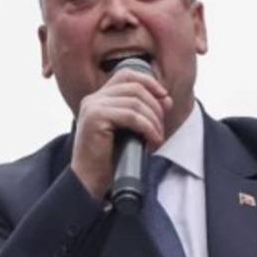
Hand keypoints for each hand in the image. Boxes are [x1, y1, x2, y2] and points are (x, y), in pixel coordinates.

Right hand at [70, 69, 172, 200]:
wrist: (89, 181)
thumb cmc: (109, 159)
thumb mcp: (131, 131)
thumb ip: (146, 113)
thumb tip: (166, 99)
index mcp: (99, 99)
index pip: (126, 75)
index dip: (148, 82)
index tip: (164, 97)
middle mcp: (93, 99)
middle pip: (135, 87)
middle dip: (155, 106)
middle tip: (161, 129)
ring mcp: (92, 107)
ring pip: (135, 102)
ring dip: (153, 120)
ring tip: (157, 138)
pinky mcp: (95, 118)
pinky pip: (131, 116)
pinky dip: (147, 128)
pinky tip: (152, 141)